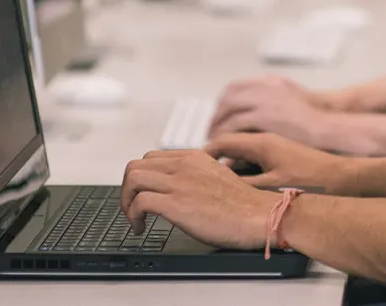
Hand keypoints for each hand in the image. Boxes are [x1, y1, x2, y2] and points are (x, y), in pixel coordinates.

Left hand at [120, 149, 279, 247]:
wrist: (259, 216)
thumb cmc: (243, 205)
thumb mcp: (217, 177)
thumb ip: (196, 176)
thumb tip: (180, 188)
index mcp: (194, 158)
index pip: (152, 158)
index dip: (143, 177)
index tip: (143, 193)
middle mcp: (184, 165)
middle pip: (136, 166)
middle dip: (128, 188)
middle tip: (133, 207)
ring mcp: (179, 183)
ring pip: (133, 179)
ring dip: (126, 201)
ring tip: (134, 218)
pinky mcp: (176, 204)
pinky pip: (140, 202)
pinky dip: (133, 216)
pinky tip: (141, 228)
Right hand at [207, 132, 353, 194]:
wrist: (342, 177)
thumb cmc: (311, 181)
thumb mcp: (271, 186)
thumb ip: (243, 184)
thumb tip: (220, 185)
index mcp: (261, 142)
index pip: (223, 139)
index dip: (205, 152)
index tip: (192, 164)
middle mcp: (267, 137)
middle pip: (230, 137)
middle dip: (214, 152)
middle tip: (199, 168)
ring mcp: (276, 141)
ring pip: (243, 142)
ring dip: (229, 154)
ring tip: (217, 172)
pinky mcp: (284, 149)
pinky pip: (255, 147)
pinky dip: (244, 157)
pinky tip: (243, 174)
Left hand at [210, 76, 337, 144]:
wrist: (327, 125)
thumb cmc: (312, 118)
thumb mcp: (290, 97)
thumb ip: (270, 98)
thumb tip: (249, 111)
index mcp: (270, 81)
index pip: (235, 87)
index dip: (223, 103)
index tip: (218, 118)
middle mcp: (265, 87)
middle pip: (228, 97)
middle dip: (217, 115)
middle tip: (211, 131)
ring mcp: (264, 100)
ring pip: (229, 111)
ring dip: (218, 126)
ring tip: (215, 141)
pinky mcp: (264, 117)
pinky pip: (235, 125)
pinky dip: (226, 135)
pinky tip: (225, 146)